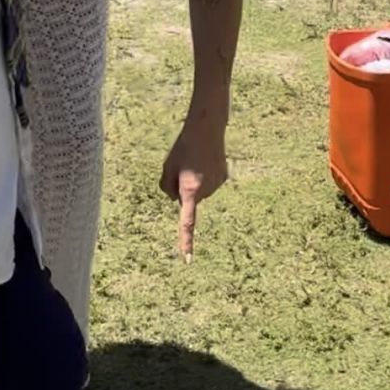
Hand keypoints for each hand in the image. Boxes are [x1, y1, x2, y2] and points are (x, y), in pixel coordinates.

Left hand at [160, 116, 228, 260]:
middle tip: (181, 168)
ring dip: (194, 182)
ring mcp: (217, 185)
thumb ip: (166, 188)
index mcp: (189, 191)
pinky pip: (209, 183)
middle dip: (183, 190)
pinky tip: (205, 161)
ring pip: (200, 191)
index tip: (187, 259)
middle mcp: (206, 191)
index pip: (187, 222)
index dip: (186, 241)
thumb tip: (177, 199)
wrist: (207, 129)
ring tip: (194, 161)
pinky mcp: (223, 177)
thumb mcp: (167, 168)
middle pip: (189, 199)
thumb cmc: (183, 148)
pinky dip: (205, 176)